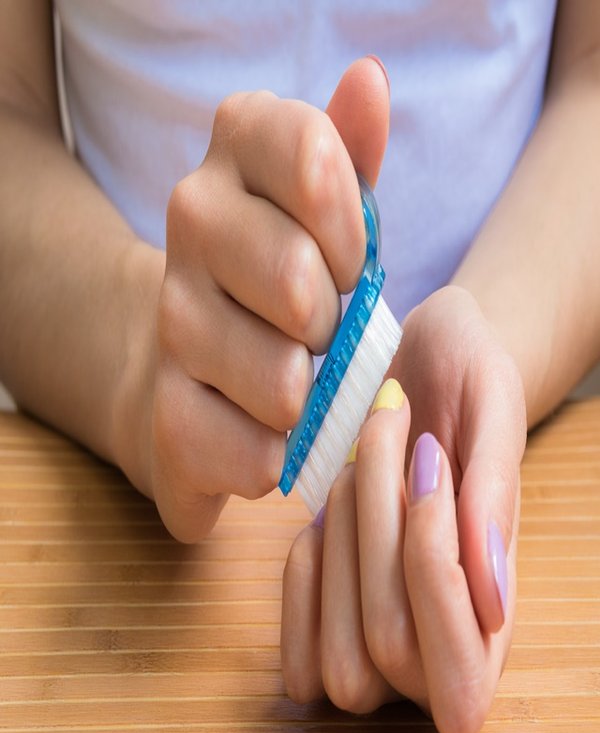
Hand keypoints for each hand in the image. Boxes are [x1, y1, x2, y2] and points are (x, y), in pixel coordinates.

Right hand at [136, 58, 389, 540]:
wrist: (196, 372)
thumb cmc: (282, 284)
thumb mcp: (327, 214)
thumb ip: (349, 155)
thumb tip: (368, 81)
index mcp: (235, 153)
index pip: (312, 154)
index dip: (350, 225)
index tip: (349, 260)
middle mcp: (189, 222)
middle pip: (299, 280)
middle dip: (334, 323)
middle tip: (323, 333)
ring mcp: (170, 322)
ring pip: (283, 380)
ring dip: (312, 398)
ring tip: (296, 387)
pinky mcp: (167, 417)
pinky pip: (258, 452)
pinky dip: (282, 455)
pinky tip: (267, 434)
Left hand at [281, 288, 525, 732]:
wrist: (418, 367)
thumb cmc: (468, 379)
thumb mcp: (493, 413)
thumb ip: (495, 499)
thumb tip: (493, 604)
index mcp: (498, 608)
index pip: (463, 673)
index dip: (433, 573)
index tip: (431, 462)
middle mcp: (442, 638)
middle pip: (388, 643)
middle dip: (377, 524)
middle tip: (390, 436)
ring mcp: (380, 633)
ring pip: (339, 650)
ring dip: (339, 537)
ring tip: (360, 468)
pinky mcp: (330, 610)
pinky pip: (297, 629)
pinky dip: (305, 560)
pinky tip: (327, 510)